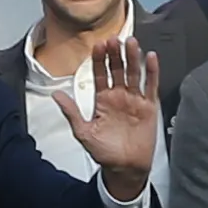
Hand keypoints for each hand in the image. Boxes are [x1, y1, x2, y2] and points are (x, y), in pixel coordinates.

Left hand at [50, 34, 161, 195]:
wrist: (124, 168)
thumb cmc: (104, 152)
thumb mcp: (83, 132)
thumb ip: (71, 112)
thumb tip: (56, 95)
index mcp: (103, 100)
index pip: (100, 74)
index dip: (99, 60)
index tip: (98, 45)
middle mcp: (119, 96)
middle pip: (118, 70)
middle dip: (115, 54)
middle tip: (114, 39)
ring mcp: (135, 100)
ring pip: (134, 74)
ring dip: (133, 58)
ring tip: (131, 42)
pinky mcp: (149, 107)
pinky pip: (151, 86)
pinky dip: (152, 72)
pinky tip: (151, 57)